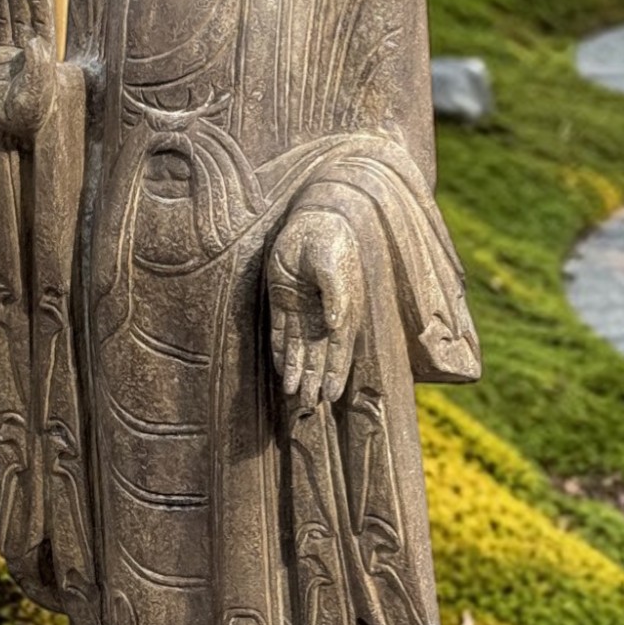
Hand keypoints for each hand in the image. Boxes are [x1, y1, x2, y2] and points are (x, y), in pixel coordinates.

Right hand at [0, 0, 56, 139]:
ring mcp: (7, 50)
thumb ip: (39, 69)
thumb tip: (36, 41)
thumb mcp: (38, 95)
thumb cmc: (31, 116)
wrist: (10, 131)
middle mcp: (27, 47)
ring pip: (4, 16)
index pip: (41, 18)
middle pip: (22, 12)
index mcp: (44, 52)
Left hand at [268, 206, 362, 411]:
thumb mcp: (333, 266)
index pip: (338, 348)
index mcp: (342, 309)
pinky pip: (281, 331)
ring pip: (300, 346)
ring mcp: (303, 308)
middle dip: (314, 378)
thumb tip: (336, 325)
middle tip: (308, 403)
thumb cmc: (328, 242)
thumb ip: (336, 295)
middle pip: (319, 353)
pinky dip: (282, 351)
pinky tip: (282, 369)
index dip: (335, 372)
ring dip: (298, 370)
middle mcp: (323, 314)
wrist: (312, 220)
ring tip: (294, 395)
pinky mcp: (284, 300)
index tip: (331, 395)